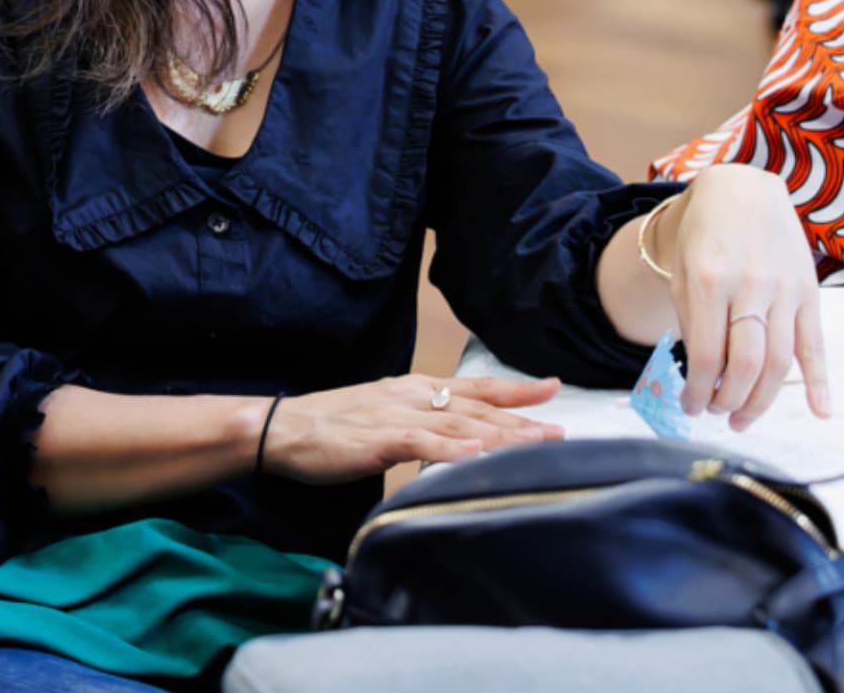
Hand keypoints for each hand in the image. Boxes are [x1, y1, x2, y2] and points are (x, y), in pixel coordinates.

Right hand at [258, 375, 562, 483]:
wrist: (282, 428)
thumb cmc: (328, 427)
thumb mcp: (381, 416)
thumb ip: (417, 425)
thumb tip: (451, 438)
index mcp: (413, 390)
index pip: (474, 388)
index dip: (515, 390)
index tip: (552, 388)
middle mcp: (412, 397)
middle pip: (477, 409)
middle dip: (523, 420)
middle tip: (562, 430)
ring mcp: (396, 417)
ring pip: (460, 426)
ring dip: (503, 436)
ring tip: (538, 444)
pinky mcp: (378, 440)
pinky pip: (422, 445)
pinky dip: (453, 450)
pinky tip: (478, 456)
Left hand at [660, 164, 833, 429]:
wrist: (742, 191)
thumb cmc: (704, 237)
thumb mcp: (683, 273)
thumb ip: (693, 323)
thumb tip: (705, 378)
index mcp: (710, 281)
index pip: (706, 355)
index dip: (698, 391)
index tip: (691, 407)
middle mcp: (751, 286)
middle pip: (747, 364)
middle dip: (730, 400)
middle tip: (717, 414)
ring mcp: (785, 289)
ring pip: (780, 361)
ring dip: (761, 400)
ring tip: (742, 419)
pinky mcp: (809, 291)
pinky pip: (816, 343)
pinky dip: (820, 381)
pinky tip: (820, 411)